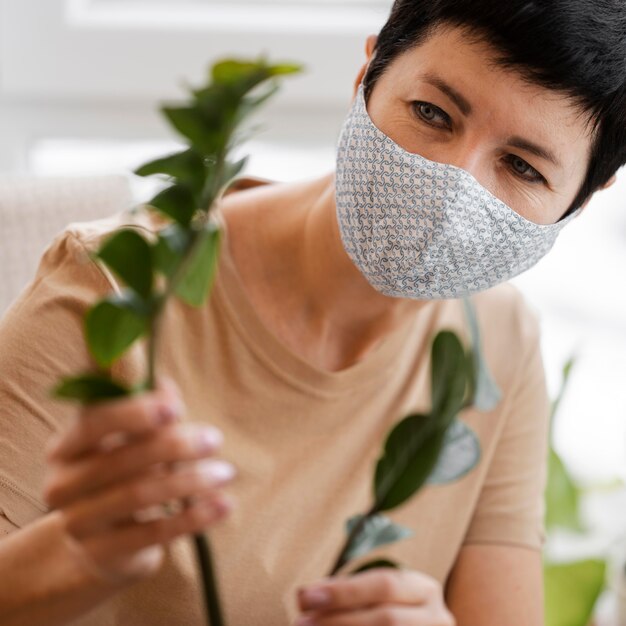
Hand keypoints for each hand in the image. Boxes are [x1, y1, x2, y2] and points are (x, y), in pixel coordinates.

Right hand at [43, 375, 236, 586]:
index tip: (175, 408)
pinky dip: (194, 517)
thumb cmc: (127, 473)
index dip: (134, 413)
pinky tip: (223, 505)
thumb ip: (151, 412)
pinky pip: (154, 533)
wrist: (107, 542)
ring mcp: (78, 522)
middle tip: (214, 439)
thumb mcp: (135, 440)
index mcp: (68, 446)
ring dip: (191, 481)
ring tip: (225, 472)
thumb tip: (166, 389)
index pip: (94, 422)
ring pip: (140, 495)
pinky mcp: (101, 554)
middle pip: (122, 460)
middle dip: (175, 446)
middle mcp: (64, 484)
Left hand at [294, 568, 454, 625]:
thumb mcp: (375, 597)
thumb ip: (345, 592)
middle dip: (339, 620)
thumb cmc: (388, 613)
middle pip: (387, 620)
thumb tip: (305, 596)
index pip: (384, 585)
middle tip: (302, 623)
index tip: (306, 596)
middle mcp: (437, 618)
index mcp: (424, 590)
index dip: (344, 591)